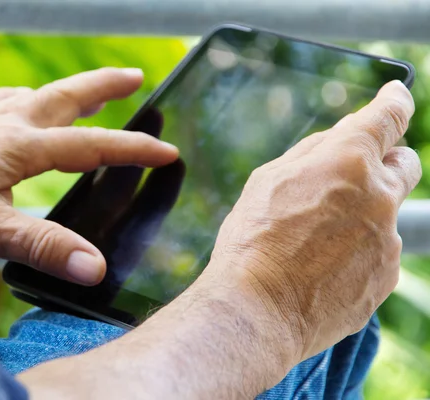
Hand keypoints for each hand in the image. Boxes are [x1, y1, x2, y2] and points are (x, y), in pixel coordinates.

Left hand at [0, 68, 178, 285]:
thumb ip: (42, 247)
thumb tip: (94, 266)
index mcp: (22, 147)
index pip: (92, 145)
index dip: (134, 148)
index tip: (167, 151)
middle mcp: (6, 125)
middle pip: (67, 98)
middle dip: (106, 87)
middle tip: (136, 77)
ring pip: (35, 96)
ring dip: (68, 91)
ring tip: (88, 90)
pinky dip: (17, 99)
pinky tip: (14, 103)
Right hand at [16, 81, 421, 399]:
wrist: (257, 307)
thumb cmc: (252, 240)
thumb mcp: (268, 180)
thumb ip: (312, 152)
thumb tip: (341, 137)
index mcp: (349, 160)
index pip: (389, 116)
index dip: (393, 102)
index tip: (395, 96)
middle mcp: (380, 195)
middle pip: (405, 163)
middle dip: (387, 159)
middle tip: (356, 173)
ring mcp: (387, 239)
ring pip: (387, 212)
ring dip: (364, 213)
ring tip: (317, 239)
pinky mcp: (387, 276)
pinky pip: (381, 251)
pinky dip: (360, 250)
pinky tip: (324, 265)